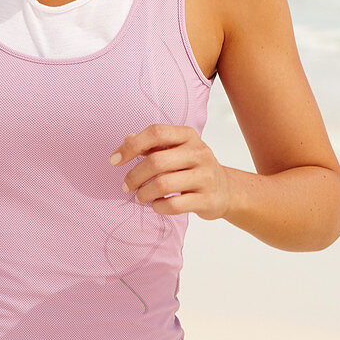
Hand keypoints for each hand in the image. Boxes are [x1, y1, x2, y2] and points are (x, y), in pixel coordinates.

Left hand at [109, 124, 231, 221]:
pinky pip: (174, 205)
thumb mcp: (175, 150)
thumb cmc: (191, 167)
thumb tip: (126, 140)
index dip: (131, 146)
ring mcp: (206, 176)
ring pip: (164, 184)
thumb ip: (151, 145)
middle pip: (156, 161)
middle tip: (126, 186)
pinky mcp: (207, 199)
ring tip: (140, 197)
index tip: (114, 161)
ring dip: (144, 193)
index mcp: (188, 136)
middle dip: (134, 176)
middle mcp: (199, 152)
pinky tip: (156, 205)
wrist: (225, 190)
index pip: (156, 132)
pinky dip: (158, 207)